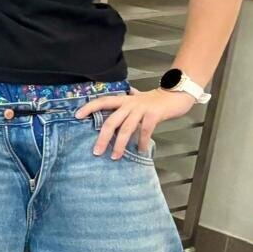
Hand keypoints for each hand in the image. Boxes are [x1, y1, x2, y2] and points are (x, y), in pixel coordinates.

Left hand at [76, 88, 194, 158]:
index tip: (77, 116)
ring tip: (115, 156)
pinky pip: (145, 131)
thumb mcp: (137, 99)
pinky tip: (140, 151)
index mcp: (124, 100)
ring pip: (126, 128)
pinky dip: (142, 142)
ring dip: (120, 144)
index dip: (89, 107)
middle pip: (111, 121)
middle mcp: (130, 103)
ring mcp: (142, 109)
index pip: (102, 101)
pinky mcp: (153, 114)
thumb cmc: (154, 100)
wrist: (175, 95)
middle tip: (97, 151)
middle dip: (103, 137)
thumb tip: (110, 105)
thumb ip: (125, 103)